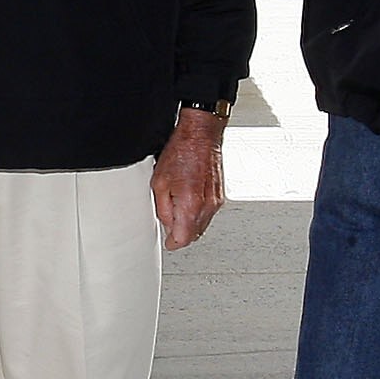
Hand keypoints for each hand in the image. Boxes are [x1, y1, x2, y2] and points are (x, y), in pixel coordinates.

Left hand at [152, 106, 226, 250]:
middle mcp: (207, 205)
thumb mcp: (159, 182)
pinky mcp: (220, 195)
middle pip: (194, 235)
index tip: (168, 243)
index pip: (183, 239)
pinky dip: (198, 213)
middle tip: (169, 225)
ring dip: (190, 224)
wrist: (201, 135)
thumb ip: (162, 209)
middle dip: (181, 234)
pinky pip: (208, 214)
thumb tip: (166, 224)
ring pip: (202, 225)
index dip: (172, 243)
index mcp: (190, 204)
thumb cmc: (182, 152)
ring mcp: (216, 201)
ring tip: (178, 209)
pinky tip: (189, 201)